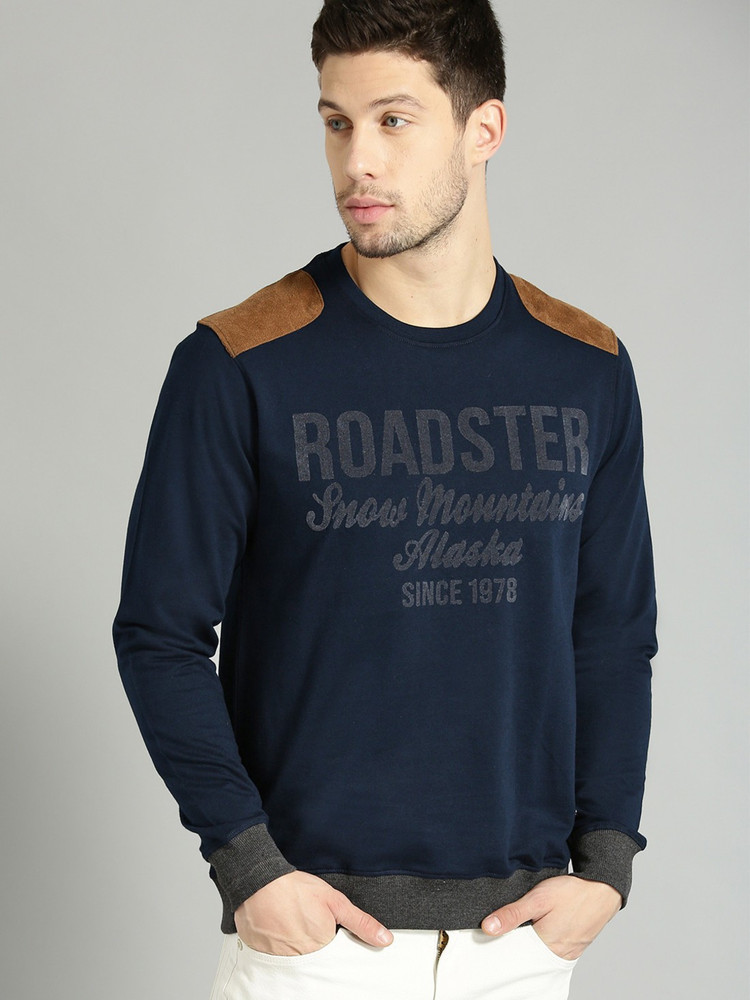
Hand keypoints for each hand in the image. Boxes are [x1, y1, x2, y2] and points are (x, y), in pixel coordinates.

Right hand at [234, 870, 393, 956]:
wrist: (259, 882)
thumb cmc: (297, 889)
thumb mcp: (335, 901)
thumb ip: (360, 922)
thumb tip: (386, 940)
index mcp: (323, 948)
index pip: (334, 958)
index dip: (332, 944)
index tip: (326, 932)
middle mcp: (303, 960)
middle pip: (315, 961)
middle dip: (314, 947)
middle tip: (306, 925)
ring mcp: (281, 960)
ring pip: (296, 960)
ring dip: (296, 947)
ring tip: (293, 924)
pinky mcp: (263, 957)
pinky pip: (276, 959)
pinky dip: (278, 948)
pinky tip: (278, 929)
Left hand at [480, 875, 621, 960]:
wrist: (603, 888)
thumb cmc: (572, 891)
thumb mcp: (538, 898)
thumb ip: (513, 914)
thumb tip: (488, 927)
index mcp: (546, 945)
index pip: (516, 955)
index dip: (502, 944)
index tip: (491, 935)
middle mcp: (558, 954)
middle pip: (529, 957)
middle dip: (516, 945)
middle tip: (508, 928)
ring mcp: (569, 952)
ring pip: (541, 954)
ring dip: (531, 944)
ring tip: (524, 927)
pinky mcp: (575, 947)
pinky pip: (554, 950)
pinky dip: (544, 943)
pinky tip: (540, 929)